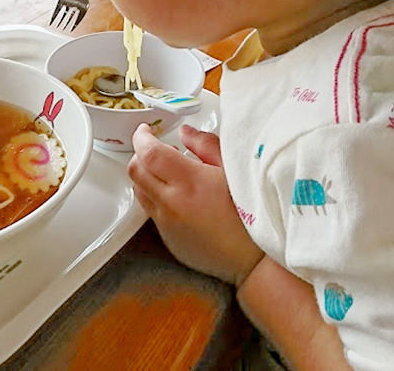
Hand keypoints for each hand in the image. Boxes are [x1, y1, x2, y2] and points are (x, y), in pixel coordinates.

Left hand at [128, 123, 262, 284]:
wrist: (257, 262)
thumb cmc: (253, 216)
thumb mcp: (235, 171)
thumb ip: (206, 145)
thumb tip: (185, 133)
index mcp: (189, 183)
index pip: (149, 154)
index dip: (142, 138)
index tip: (145, 130)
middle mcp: (171, 204)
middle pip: (136, 171)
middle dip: (140, 154)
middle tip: (158, 148)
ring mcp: (166, 224)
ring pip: (139, 191)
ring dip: (146, 176)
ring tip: (169, 172)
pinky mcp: (168, 239)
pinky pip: (151, 211)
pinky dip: (156, 196)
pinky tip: (179, 196)